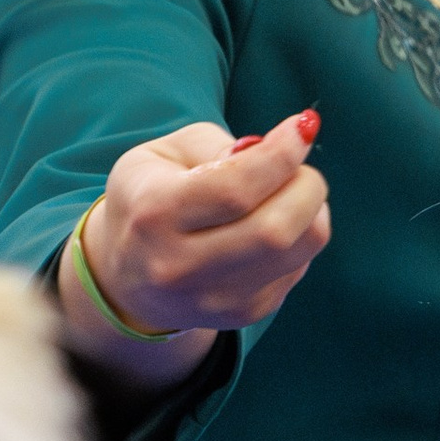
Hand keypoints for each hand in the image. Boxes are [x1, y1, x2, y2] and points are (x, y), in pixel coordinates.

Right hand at [56, 113, 330, 377]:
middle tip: (298, 167)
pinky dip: (301, 237)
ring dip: (312, 210)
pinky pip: (299, 267)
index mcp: (154, 214)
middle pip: (275, 228)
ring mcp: (213, 298)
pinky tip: (272, 226)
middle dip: (305, 184)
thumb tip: (274, 148)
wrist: (127, 275)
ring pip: (299, 248)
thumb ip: (215, 144)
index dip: (281, 154)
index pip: (234, 188)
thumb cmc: (152, 197)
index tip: (303, 127)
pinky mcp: (243, 314)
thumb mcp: (162, 154)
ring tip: (290, 193)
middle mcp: (178, 265)